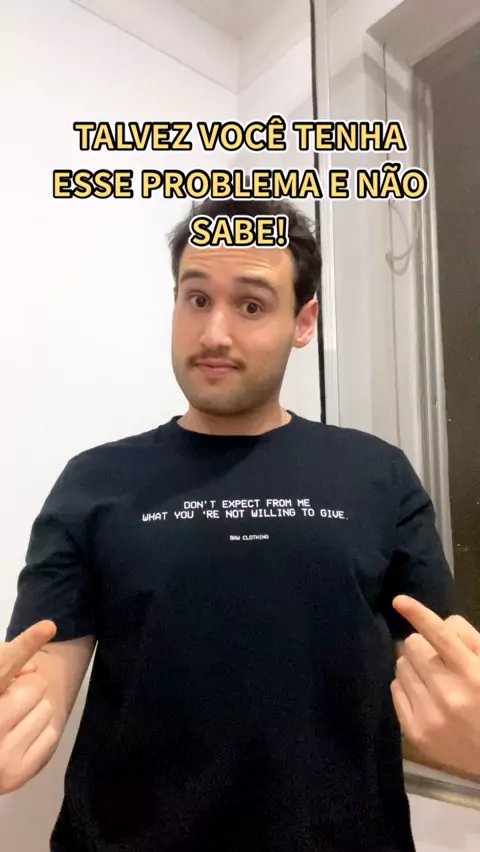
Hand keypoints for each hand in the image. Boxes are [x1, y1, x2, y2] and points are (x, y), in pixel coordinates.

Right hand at [0, 620, 56, 793]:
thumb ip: (4, 665)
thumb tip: (32, 669)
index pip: (5, 664)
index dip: (26, 644)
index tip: (48, 627)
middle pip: (36, 684)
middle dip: (24, 689)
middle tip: (4, 703)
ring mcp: (0, 755)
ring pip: (47, 709)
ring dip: (31, 712)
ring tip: (7, 724)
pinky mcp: (15, 775)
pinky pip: (51, 735)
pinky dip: (37, 734)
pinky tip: (14, 741)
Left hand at [391, 595, 479, 775]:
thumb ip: (470, 641)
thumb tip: (440, 624)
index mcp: (473, 674)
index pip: (440, 636)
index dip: (418, 614)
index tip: (399, 600)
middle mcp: (448, 695)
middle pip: (413, 646)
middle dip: (424, 646)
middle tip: (438, 659)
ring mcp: (428, 716)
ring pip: (401, 665)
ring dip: (414, 666)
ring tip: (434, 679)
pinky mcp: (414, 732)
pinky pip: (395, 688)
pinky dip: (408, 686)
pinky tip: (426, 695)